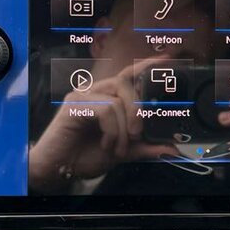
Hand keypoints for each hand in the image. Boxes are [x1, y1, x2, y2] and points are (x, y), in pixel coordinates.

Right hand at [29, 56, 176, 192]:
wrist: (58, 170)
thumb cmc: (85, 156)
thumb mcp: (122, 152)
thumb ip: (145, 147)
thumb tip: (171, 150)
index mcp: (106, 97)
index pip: (128, 75)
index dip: (147, 65)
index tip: (168, 59)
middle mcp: (94, 92)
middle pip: (126, 85)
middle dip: (137, 111)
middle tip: (137, 135)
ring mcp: (83, 96)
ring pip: (117, 101)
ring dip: (123, 129)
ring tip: (116, 148)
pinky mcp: (74, 105)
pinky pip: (105, 110)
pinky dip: (111, 130)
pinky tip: (106, 143)